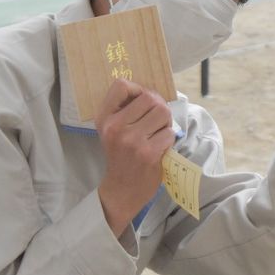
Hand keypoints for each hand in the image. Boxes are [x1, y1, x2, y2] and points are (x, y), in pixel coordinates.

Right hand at [95, 79, 174, 235]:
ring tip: (158, 132)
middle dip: (159, 106)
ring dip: (166, 122)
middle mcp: (115, 127)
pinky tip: (159, 147)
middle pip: (150, 97)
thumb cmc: (120, 155)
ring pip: (163, 112)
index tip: (142, 101)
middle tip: (156, 120)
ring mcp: (131, 140)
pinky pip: (169, 133)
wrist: (121, 189)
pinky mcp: (148, 153)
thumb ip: (124, 109)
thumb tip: (150, 89)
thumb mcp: (112, 130)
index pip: (121, 85)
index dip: (138, 89)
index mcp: (104, 118)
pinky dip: (168, 138)